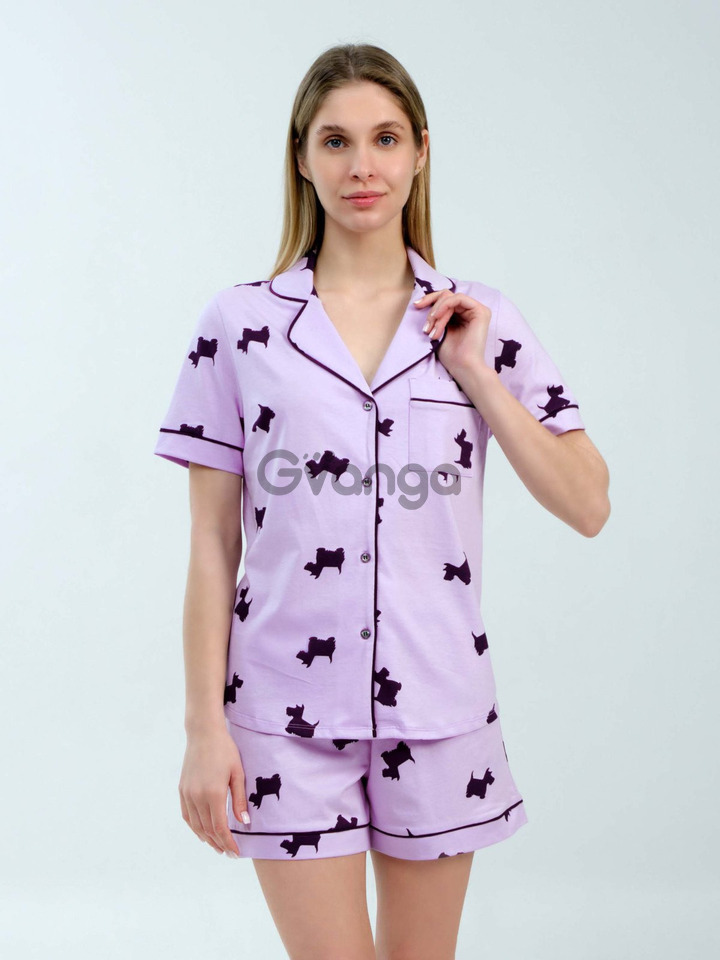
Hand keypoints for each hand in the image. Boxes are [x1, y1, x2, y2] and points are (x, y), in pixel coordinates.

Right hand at [179, 727, 248, 857]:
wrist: (203, 734)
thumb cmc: (225, 750)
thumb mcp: (237, 773)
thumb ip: (239, 800)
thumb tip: (244, 823)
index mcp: (214, 794)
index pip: (220, 828)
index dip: (228, 843)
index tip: (236, 853)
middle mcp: (198, 797)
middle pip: (207, 830)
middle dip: (219, 844)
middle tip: (229, 853)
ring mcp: (187, 794)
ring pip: (196, 825)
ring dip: (206, 838)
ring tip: (217, 846)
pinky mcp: (182, 790)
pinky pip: (187, 815)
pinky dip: (194, 827)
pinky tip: (202, 832)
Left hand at [414, 289, 492, 378]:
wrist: (462, 367)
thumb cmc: (450, 354)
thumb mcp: (438, 330)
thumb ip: (435, 316)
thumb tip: (421, 302)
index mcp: (461, 315)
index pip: (444, 299)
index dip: (429, 300)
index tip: (416, 306)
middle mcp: (470, 311)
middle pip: (446, 295)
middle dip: (431, 307)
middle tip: (425, 324)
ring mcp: (477, 310)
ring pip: (450, 298)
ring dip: (437, 312)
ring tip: (431, 329)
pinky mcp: (481, 311)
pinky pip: (458, 299)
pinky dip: (445, 306)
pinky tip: (437, 317)